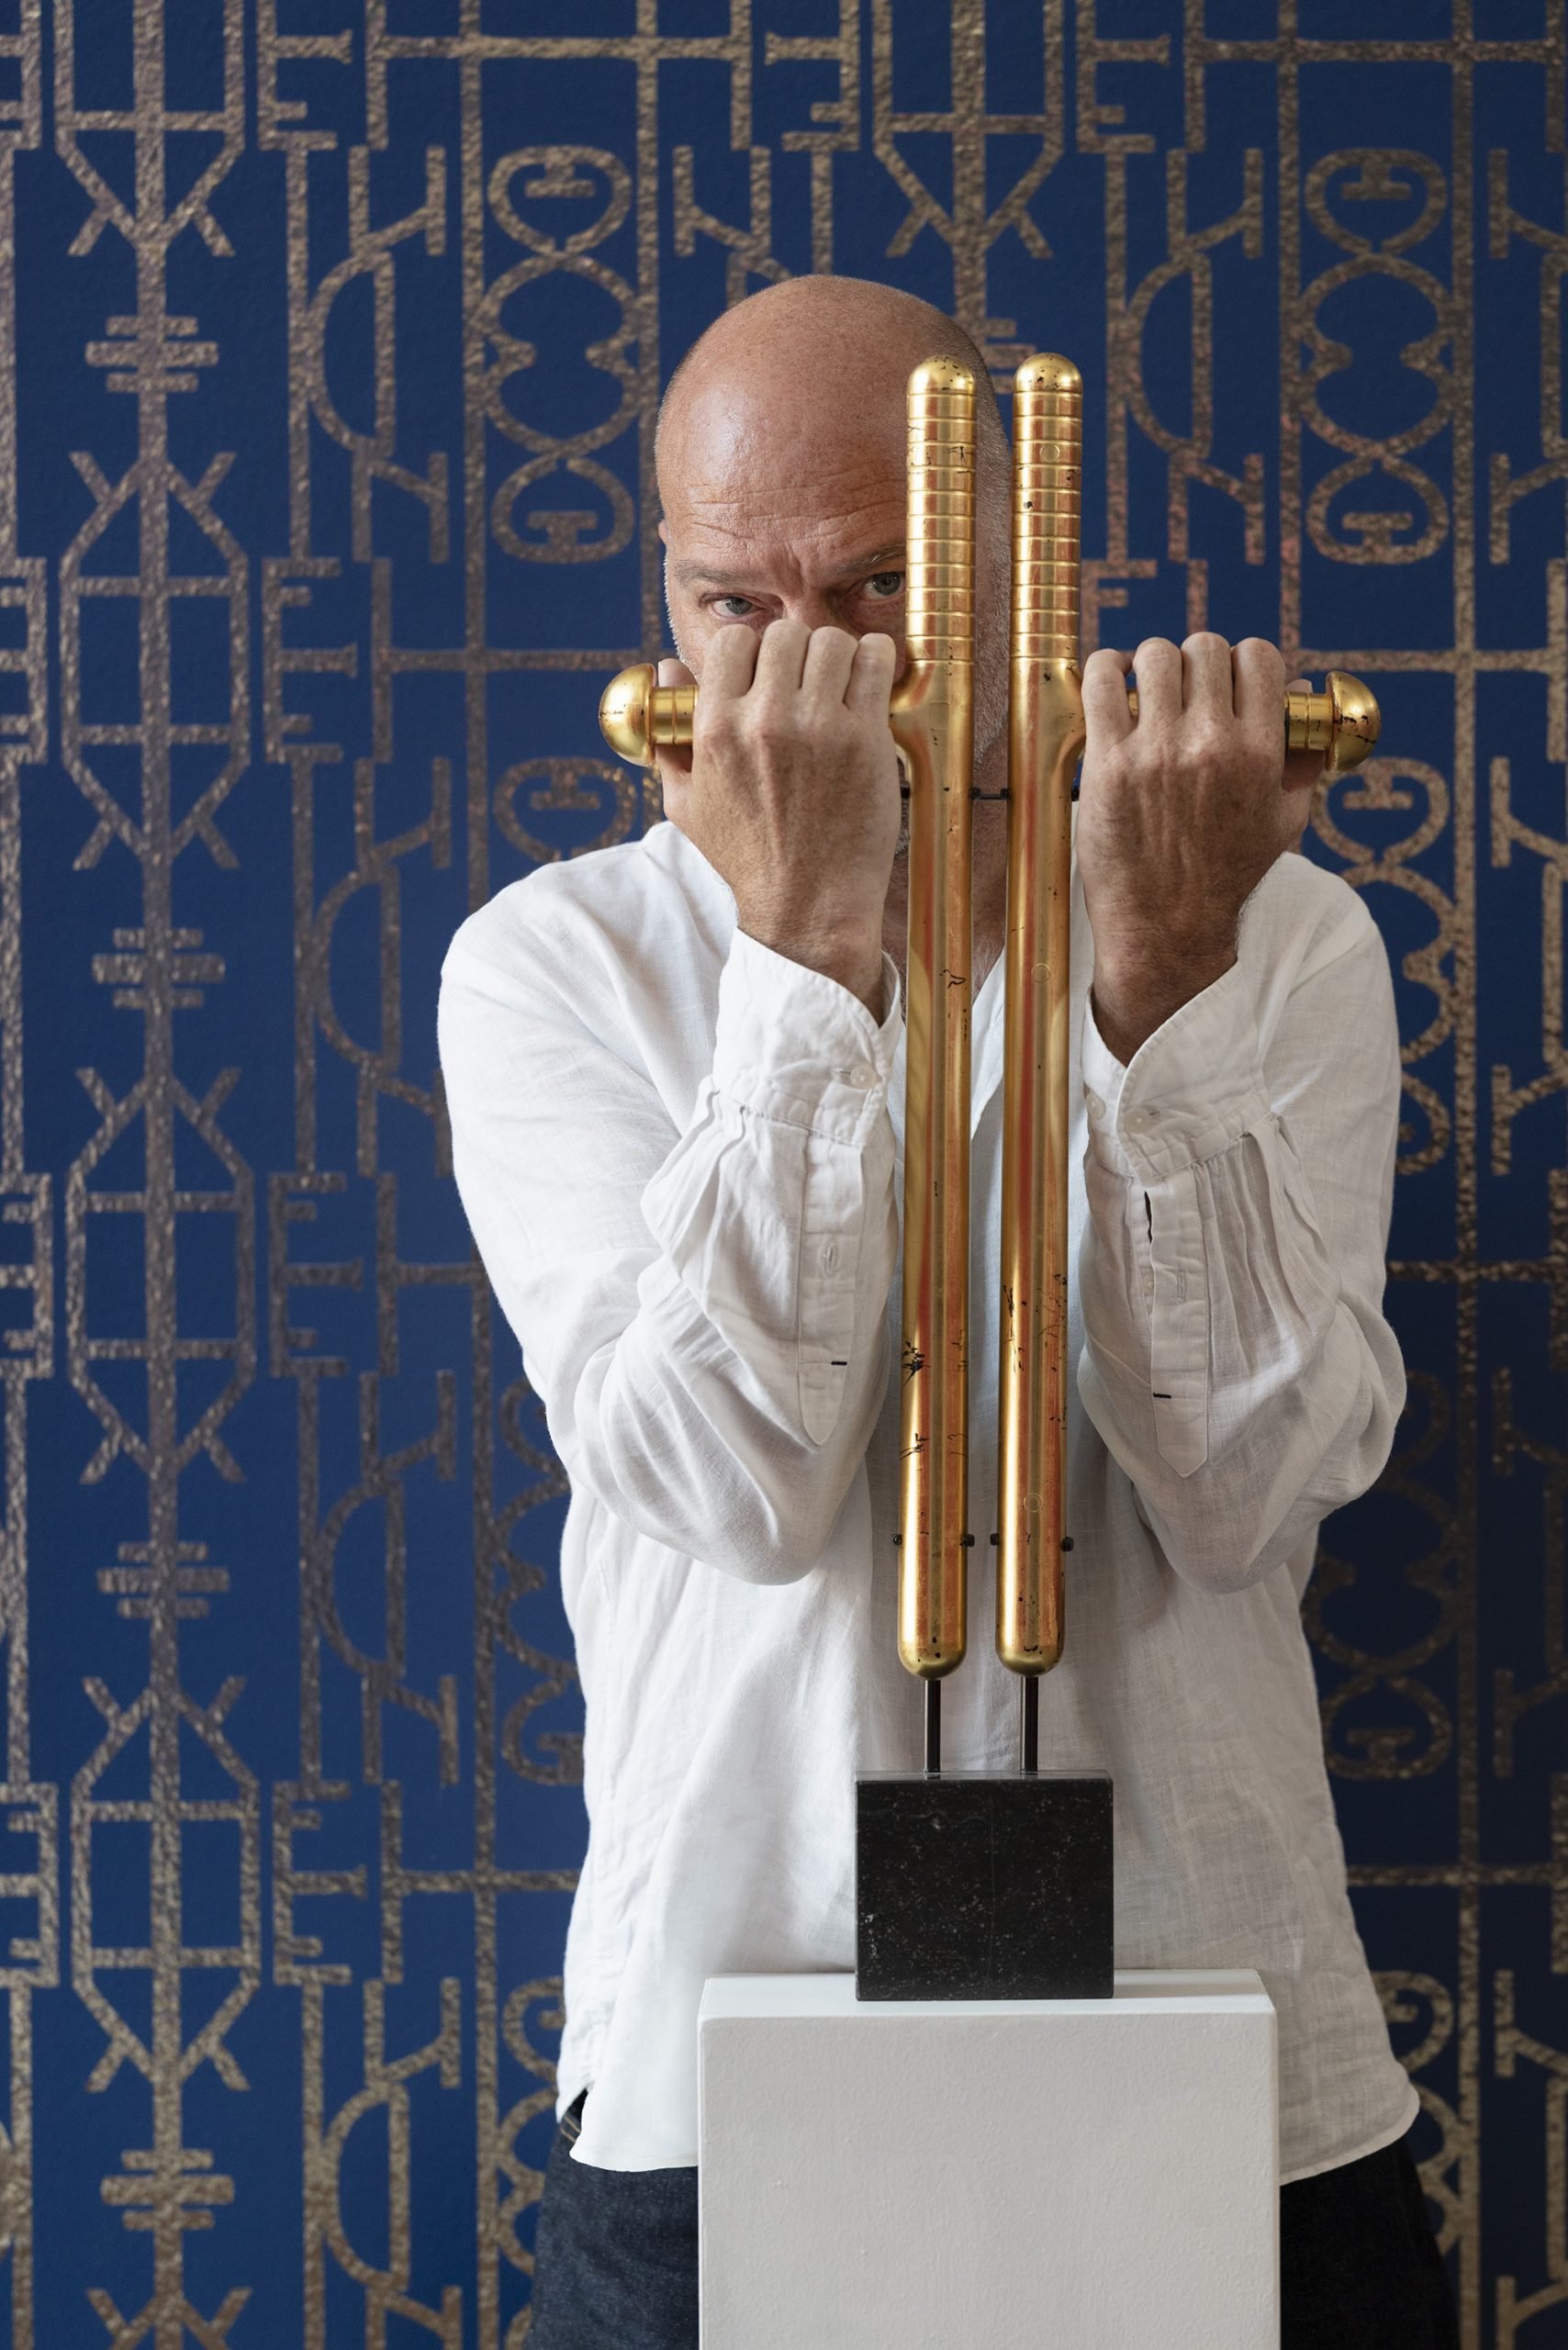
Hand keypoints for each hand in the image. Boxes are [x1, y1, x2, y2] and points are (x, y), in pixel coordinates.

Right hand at [657, 620, 900, 1015]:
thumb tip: (668, 670)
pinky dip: (875, 664)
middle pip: (786, 634)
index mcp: (716, 730)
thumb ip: (671, 735)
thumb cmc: (747, 859)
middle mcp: (765, 722)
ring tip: (839, 688)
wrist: (808, 908)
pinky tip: (868, 687)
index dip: (752, 653)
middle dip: (796, 653)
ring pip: (832, 640)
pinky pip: (875, 661)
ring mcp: (819, 728)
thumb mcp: (687, 805)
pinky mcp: (866, 739)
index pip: (733, 642)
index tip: (767, 678)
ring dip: (837, 657)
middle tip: (807, 685)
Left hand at [1077, 634, 1323, 1064]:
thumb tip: (1305, 693)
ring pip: (1155, 655)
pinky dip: (1107, 669)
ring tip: (1146, 689)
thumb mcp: (1284, 820)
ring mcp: (1156, 752)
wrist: (1167, 930)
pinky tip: (1114, 685)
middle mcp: (1211, 746)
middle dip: (1196, 662)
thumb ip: (1300, 756)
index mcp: (1260, 754)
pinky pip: (1103, 680)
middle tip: (1183, 690)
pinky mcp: (1108, 764)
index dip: (1242, 663)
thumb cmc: (1226, 875)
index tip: (1226, 682)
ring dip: (1151, 664)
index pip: (1258, 657)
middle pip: (1205, 648)